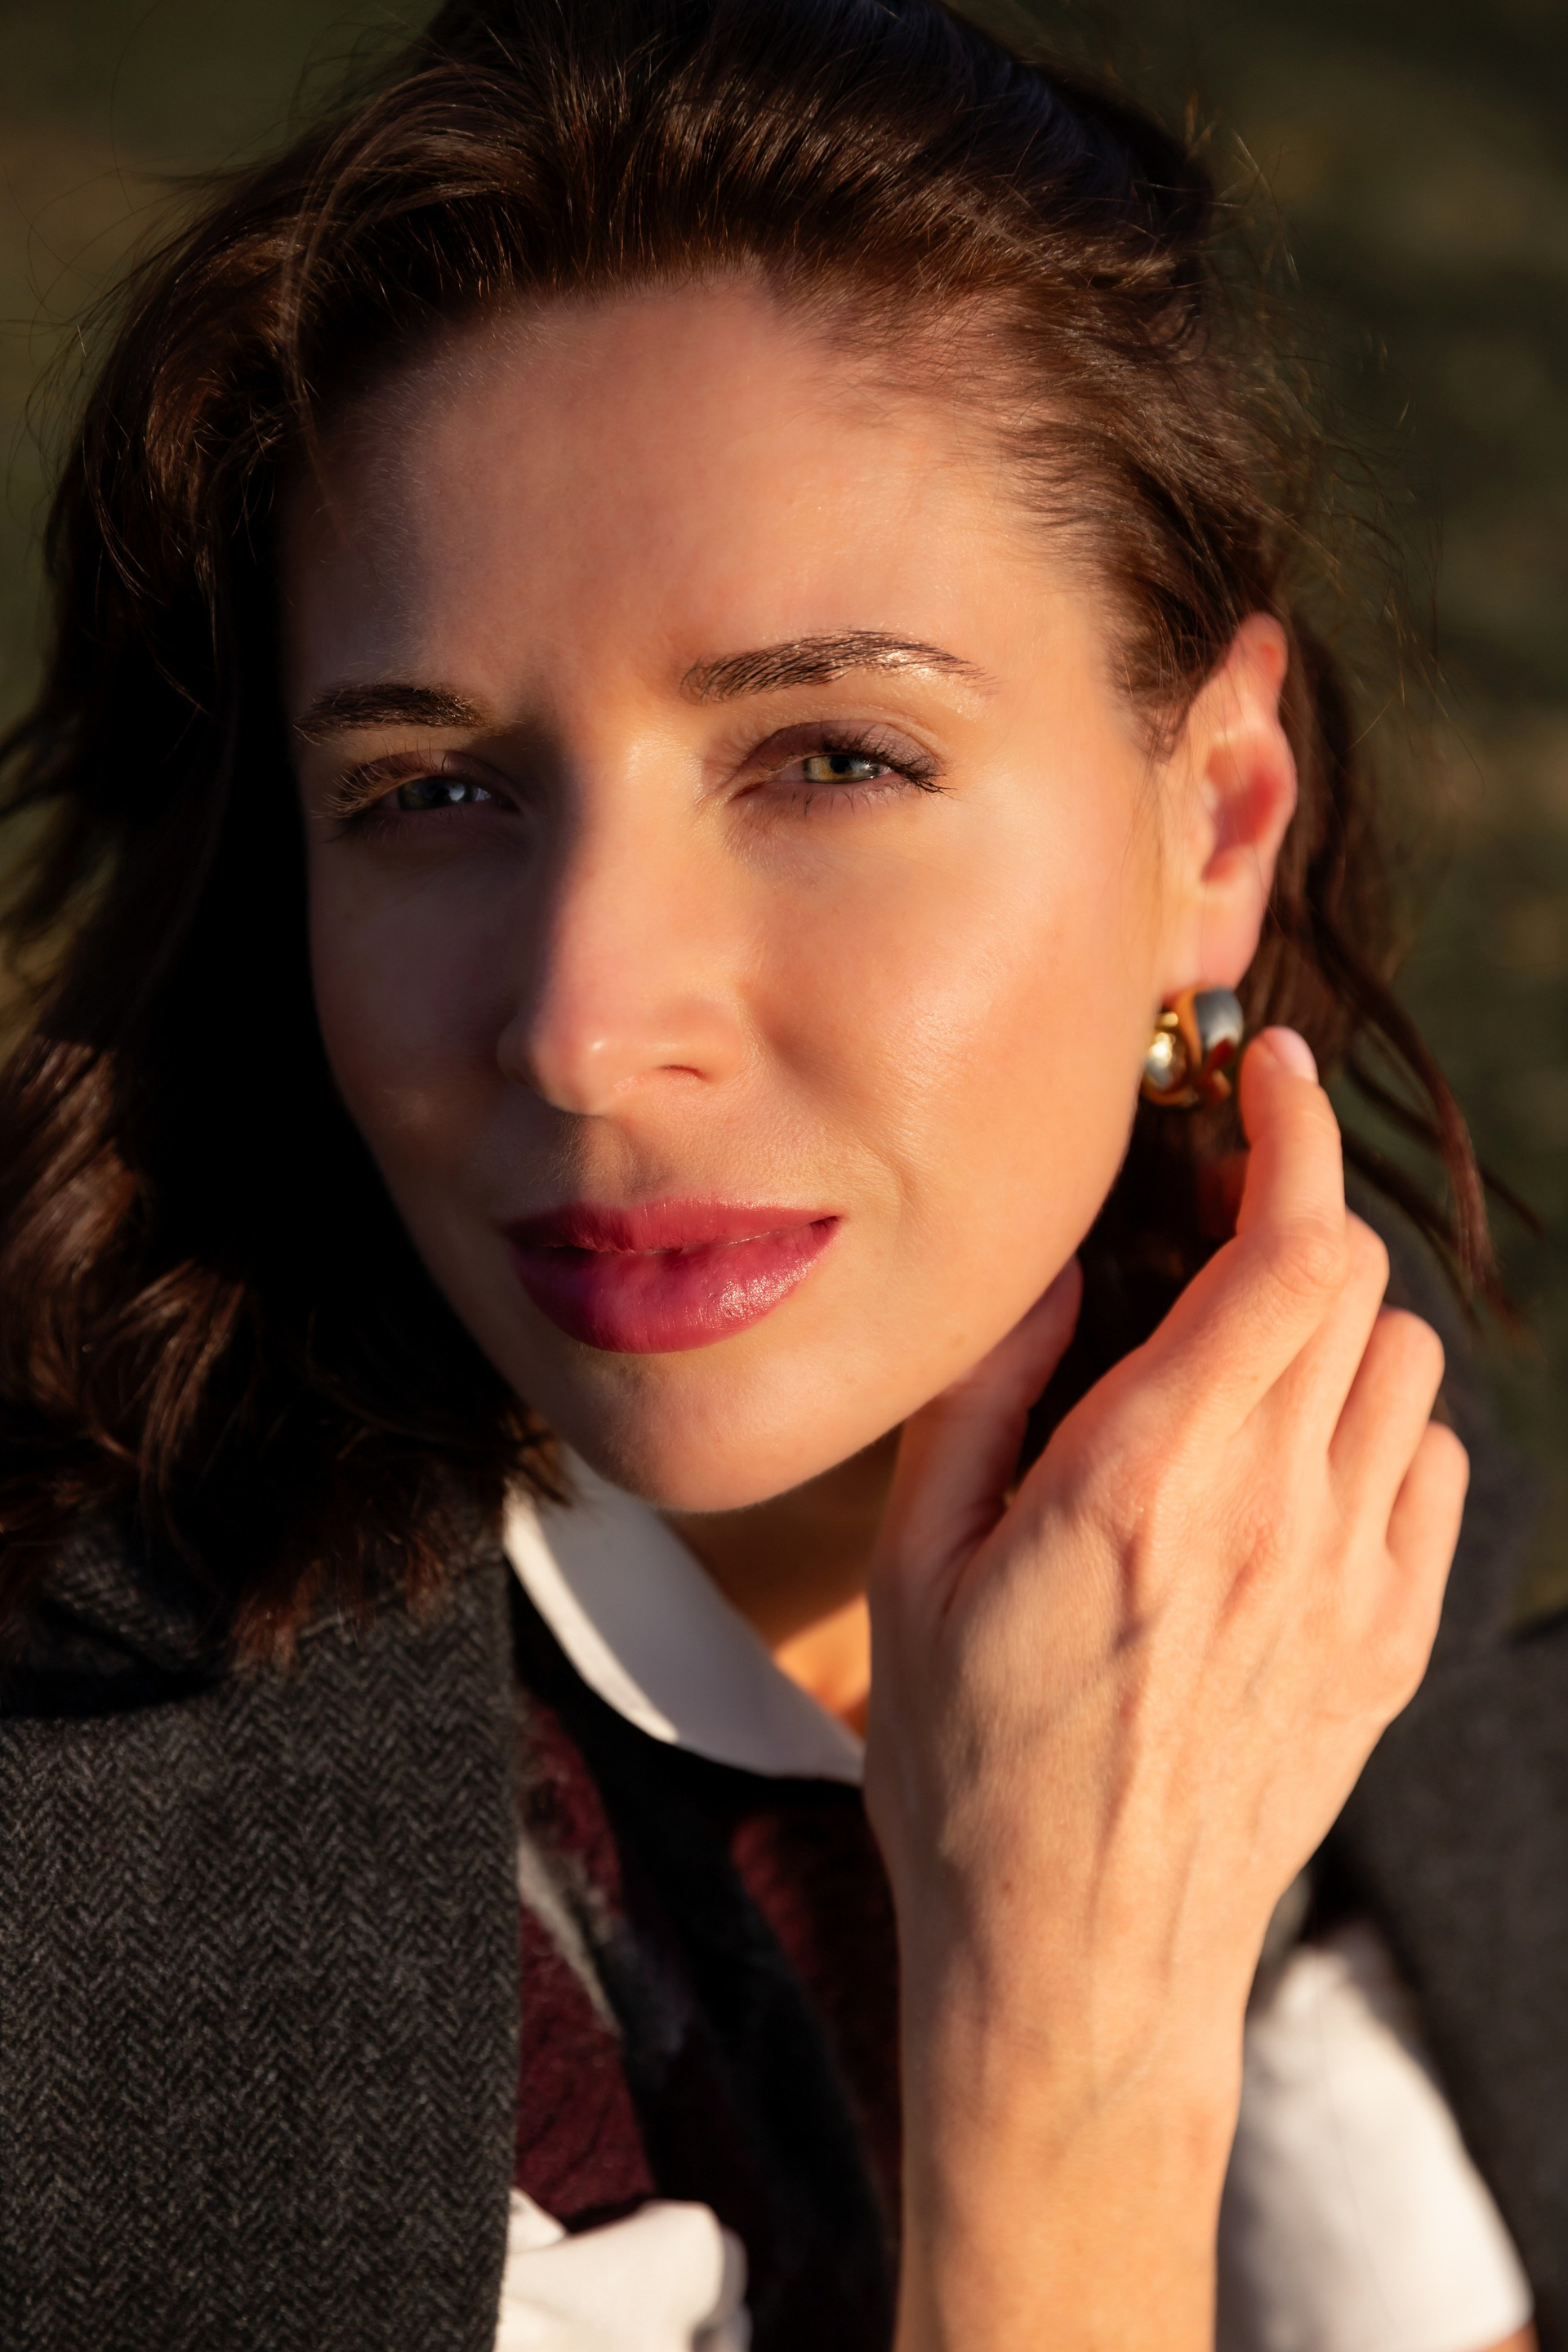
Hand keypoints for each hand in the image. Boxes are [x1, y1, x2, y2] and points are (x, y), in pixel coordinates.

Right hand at [866, 1029, 1468, 2350]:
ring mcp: (1349, 1588)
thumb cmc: (970, 1774)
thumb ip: (985, 1398)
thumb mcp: (913, 1571)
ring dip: (1336, 1323)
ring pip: (1404, 1372)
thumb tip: (1051, 1269)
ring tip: (1247, 1350)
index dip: (1293, 1137)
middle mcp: (1275, 1520)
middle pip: (1355, 1289)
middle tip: (1223, 1208)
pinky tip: (1300, 1462)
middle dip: (1299, 1210)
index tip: (1269, 1077)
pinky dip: (1382, 1428)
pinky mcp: (1386, 1648)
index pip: (1288, 1252)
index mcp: (1149, 1482)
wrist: (1077, 1970)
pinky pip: (1433, 1474)